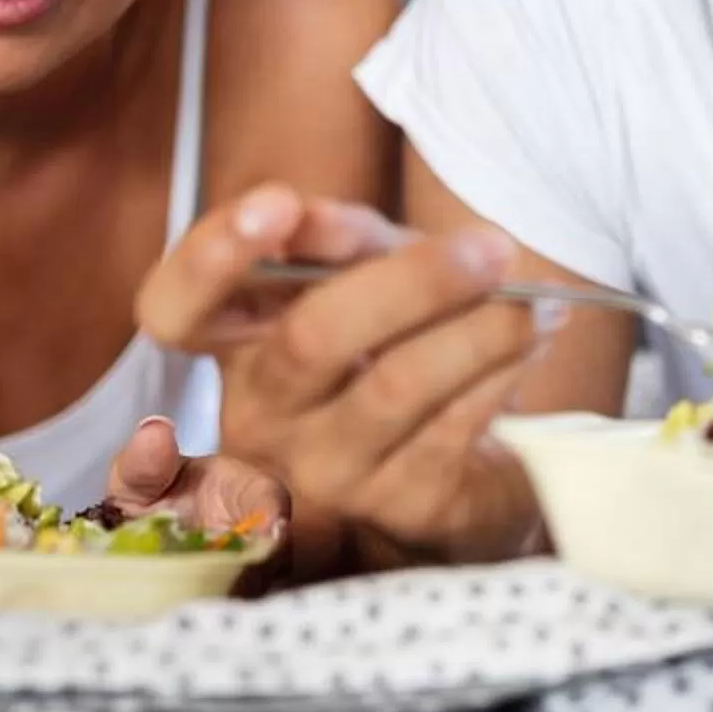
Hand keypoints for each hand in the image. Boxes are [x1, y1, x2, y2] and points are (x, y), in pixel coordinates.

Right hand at [138, 183, 554, 565]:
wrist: (465, 463)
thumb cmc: (397, 344)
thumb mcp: (367, 272)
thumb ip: (337, 238)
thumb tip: (309, 219)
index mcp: (236, 346)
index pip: (174, 311)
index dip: (211, 259)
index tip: (277, 204)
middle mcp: (260, 416)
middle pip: (311, 338)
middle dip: (413, 281)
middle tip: (490, 248)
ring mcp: (325, 471)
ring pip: (396, 386)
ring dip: (481, 330)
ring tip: (538, 299)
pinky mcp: (399, 507)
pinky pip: (453, 425)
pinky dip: (501, 372)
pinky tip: (530, 343)